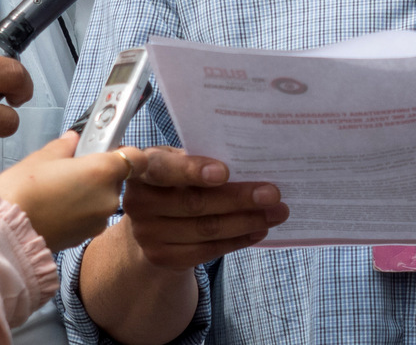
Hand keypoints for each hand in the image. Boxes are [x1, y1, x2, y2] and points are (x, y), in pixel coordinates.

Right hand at [0, 131, 145, 250]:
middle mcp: (108, 198)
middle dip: (98, 172)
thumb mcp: (41, 158)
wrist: (5, 235)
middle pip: (116, 179)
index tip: (108, 148)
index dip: (125, 151)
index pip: (137, 158)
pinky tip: (56, 208)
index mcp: (102, 171)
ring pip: (103, 199)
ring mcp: (99, 221)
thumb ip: (64, 146)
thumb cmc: (21, 193)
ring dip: (89, 193)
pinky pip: (91, 217)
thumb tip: (73, 139)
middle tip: (72, 168)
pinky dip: (80, 211)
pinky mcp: (86, 237)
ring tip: (59, 191)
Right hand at [118, 148, 288, 269]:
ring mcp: (147, 234)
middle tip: (273, 194)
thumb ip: (201, 158)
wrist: (153, 221)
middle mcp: (138, 202)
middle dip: (238, 198)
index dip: (192, 170)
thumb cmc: (176, 181)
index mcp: (143, 168)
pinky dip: (237, 240)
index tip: (225, 172)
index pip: (164, 169)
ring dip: (246, 221)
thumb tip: (252, 161)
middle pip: (194, 203)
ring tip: (277, 213)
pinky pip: (207, 251)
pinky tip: (259, 230)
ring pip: (205, 229)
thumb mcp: (180, 162)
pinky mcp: (162, 258)